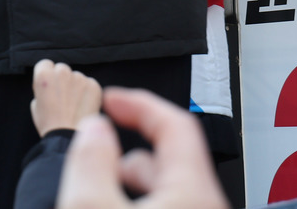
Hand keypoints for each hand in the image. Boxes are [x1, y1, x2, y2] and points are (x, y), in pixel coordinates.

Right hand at [30, 60, 102, 136]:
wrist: (68, 138)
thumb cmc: (49, 124)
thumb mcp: (35, 103)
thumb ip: (42, 88)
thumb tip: (51, 84)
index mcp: (44, 75)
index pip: (46, 64)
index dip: (47, 76)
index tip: (49, 87)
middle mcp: (62, 72)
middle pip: (62, 69)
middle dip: (62, 80)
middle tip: (62, 98)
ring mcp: (80, 78)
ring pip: (77, 77)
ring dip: (76, 86)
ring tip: (73, 105)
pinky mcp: (94, 86)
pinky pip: (90, 84)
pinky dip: (87, 93)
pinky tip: (83, 106)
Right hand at [56, 89, 227, 208]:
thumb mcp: (91, 208)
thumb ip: (91, 162)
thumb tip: (94, 129)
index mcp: (193, 192)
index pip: (177, 125)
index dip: (139, 103)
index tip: (111, 99)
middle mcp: (205, 206)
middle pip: (172, 157)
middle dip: (129, 147)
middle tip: (99, 145)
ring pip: (169, 187)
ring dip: (132, 180)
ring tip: (101, 186)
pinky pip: (168, 205)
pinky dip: (140, 200)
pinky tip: (113, 204)